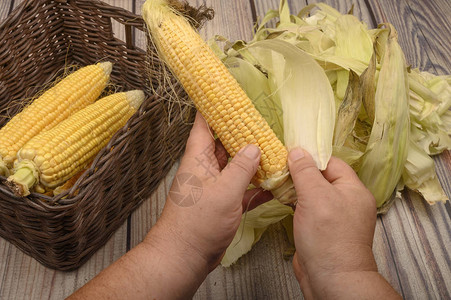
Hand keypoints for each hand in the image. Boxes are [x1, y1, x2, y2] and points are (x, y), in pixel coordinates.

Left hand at [144, 112, 271, 270]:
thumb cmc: (198, 222)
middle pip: (225, 142)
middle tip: (264, 122)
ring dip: (253, 160)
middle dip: (243, 133)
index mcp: (198, 157)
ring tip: (274, 149)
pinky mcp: (223, 203)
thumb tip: (255, 147)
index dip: (215, 106)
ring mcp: (215, 186)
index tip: (229, 92)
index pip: (204, 123)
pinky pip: (242, 188)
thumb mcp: (224, 191)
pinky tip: (274, 183)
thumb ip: (242, 167)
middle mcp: (206, 167)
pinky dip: (256, 185)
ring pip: (236, 165)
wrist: (184, 257)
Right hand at [288, 148, 399, 298]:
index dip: (310, 155)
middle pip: (320, 177)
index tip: (289, 152)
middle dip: (299, 171)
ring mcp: (332, 216)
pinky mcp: (320, 228)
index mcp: (353, 189)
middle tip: (278, 165)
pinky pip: (307, 208)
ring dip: (295, 187)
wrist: (331, 279)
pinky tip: (280, 198)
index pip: (331, 162)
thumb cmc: (328, 237)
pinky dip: (294, 201)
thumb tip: (297, 151)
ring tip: (276, 179)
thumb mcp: (316, 197)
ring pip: (312, 193)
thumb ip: (305, 171)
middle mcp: (345, 200)